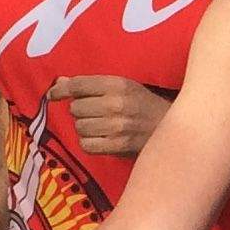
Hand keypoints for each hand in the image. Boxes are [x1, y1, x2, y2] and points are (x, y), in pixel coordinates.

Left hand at [50, 74, 171, 158]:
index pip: (78, 85)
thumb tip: (60, 82)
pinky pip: (87, 145)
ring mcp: (118, 126)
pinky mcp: (118, 146)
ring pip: (80, 128)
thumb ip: (91, 85)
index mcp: (118, 84)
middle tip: (95, 114)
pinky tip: (102, 140)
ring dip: (86, 129)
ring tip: (101, 127)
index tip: (53, 96)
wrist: (176, 131)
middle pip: (76, 108)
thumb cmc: (145, 107)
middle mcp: (116, 103)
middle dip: (81, 112)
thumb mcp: (123, 88)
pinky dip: (90, 144)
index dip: (60, 91)